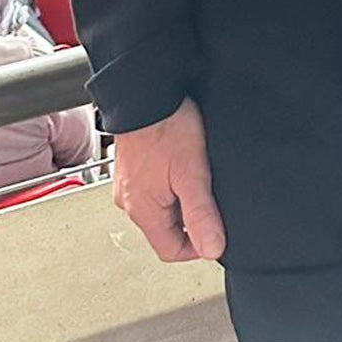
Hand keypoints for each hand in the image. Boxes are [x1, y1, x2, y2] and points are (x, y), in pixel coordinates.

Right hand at [112, 97, 225, 263]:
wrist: (145, 91)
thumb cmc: (165, 125)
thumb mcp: (192, 172)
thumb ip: (202, 213)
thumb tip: (213, 249)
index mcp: (142, 210)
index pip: (170, 251)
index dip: (196, 246)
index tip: (214, 229)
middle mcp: (129, 201)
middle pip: (164, 230)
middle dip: (188, 221)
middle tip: (207, 195)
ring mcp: (127, 183)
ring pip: (158, 208)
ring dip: (179, 200)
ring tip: (195, 175)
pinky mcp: (130, 167)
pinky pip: (151, 188)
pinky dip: (168, 183)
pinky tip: (179, 163)